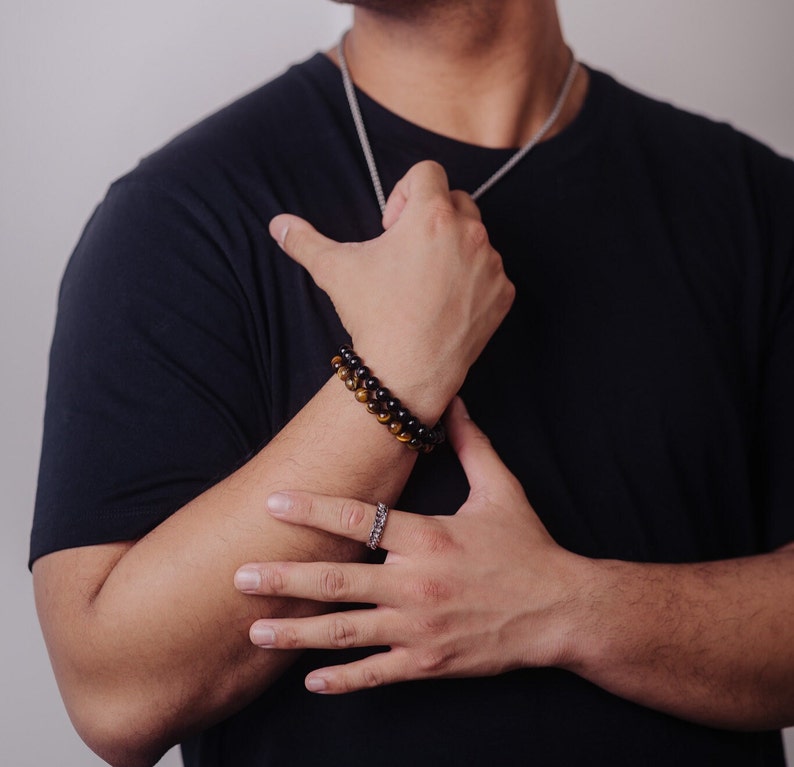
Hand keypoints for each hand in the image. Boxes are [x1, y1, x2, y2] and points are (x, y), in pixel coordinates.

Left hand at [234, 398, 587, 693]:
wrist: (561, 609)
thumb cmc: (528, 546)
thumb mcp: (502, 488)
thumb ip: (472, 444)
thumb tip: (454, 400)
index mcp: (428, 537)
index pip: (358, 520)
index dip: (311, 510)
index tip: (272, 503)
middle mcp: (416, 583)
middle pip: (336, 582)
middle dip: (283, 579)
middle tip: (239, 576)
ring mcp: (420, 627)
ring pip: (346, 632)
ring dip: (296, 633)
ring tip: (254, 631)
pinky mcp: (430, 660)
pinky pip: (378, 672)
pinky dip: (343, 679)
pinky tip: (310, 680)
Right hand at [269, 162, 514, 416]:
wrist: (408, 371)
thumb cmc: (373, 316)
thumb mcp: (333, 271)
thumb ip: (305, 240)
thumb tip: (277, 224)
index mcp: (431, 215)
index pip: (428, 171)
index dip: (405, 193)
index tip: (392, 227)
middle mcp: (469, 232)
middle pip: (456, 200)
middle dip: (432, 218)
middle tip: (407, 254)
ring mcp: (491, 264)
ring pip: (476, 237)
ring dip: (453, 249)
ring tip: (425, 282)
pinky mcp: (503, 293)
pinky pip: (491, 272)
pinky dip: (473, 281)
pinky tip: (446, 303)